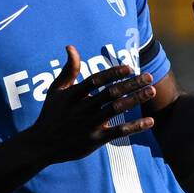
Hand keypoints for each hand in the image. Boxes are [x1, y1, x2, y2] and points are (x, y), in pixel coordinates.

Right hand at [30, 46, 154, 163]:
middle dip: (131, 84)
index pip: (96, 80)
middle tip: (149, 77)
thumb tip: (71, 47)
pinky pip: (118, 132)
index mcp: (73, 95)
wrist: (41, 145)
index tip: (129, 68)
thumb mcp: (56, 90)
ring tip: (151, 91)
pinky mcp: (95, 140)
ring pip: (116, 109)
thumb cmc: (51, 114)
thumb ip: (68, 70)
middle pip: (110, 93)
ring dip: (135, 99)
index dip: (113, 73)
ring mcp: (89, 125)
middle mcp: (82, 109)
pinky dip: (135, 127)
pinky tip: (150, 121)